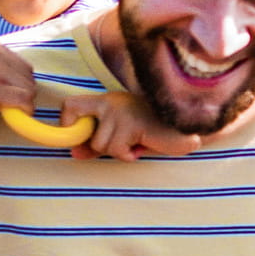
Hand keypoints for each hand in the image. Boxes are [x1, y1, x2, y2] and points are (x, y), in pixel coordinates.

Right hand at [0, 39, 35, 128]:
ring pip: (29, 92)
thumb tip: (31, 84)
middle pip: (30, 79)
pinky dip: (20, 113)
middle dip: (20, 94)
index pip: (25, 67)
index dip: (18, 84)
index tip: (1, 93)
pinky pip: (22, 102)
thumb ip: (1, 69)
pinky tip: (5, 114)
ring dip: (19, 105)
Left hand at [58, 89, 204, 160]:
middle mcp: (111, 103)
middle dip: (102, 147)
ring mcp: (120, 112)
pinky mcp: (131, 123)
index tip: (78, 136)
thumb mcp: (123, 136)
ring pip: (102, 145)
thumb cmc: (157, 131)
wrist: (188, 127)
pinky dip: (130, 154)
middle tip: (121, 144)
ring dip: (120, 151)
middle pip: (87, 133)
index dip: (67, 122)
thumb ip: (99, 143)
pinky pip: (117, 150)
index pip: (71, 105)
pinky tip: (144, 144)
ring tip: (139, 142)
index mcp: (108, 101)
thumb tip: (75, 154)